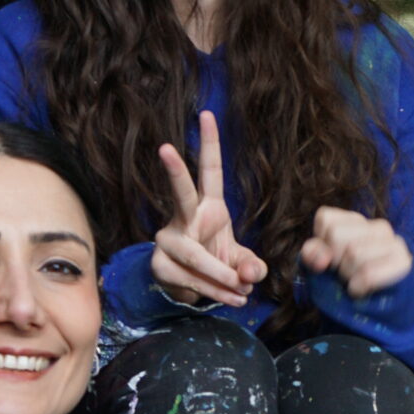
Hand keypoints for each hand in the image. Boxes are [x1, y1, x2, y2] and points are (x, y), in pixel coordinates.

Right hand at [152, 111, 267, 307]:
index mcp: (208, 206)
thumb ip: (252, 266)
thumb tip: (252, 274)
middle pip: (181, 192)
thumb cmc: (218, 264)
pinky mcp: (160, 263)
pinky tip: (231, 298)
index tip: (206, 114)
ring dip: (222, 278)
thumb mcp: (242, 262)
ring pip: (196, 256)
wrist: (191, 290)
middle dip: (174, 171)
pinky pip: (190, 279)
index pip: (209, 171)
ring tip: (243, 294)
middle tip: (165, 148)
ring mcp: (168, 238)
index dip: (209, 143)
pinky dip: (215, 291)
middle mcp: (183, 216)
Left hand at [301, 206, 413, 298]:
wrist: (381, 312)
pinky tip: (363, 290)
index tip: (332, 258)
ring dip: (348, 276)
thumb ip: (312, 255)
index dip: (321, 243)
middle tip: (345, 273)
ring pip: (354, 253)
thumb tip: (319, 258)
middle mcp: (378, 227)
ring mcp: (395, 243)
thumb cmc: (348, 282)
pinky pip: (369, 273)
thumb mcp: (322, 266)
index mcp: (357, 221)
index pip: (326, 218)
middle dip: (334, 260)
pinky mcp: (405, 263)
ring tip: (356, 281)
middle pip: (337, 234)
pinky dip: (359, 286)